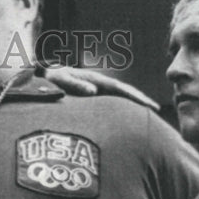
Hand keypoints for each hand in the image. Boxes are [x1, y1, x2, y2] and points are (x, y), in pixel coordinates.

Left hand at [41, 66, 158, 110]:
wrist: (42, 76)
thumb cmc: (50, 78)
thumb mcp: (61, 79)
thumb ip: (75, 84)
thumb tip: (94, 91)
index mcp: (96, 80)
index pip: (121, 89)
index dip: (136, 97)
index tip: (150, 105)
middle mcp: (99, 86)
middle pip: (124, 95)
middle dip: (140, 101)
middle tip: (156, 112)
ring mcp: (96, 93)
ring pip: (118, 101)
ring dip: (132, 108)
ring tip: (146, 119)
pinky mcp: (90, 101)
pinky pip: (108, 107)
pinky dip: (118, 113)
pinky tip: (125, 122)